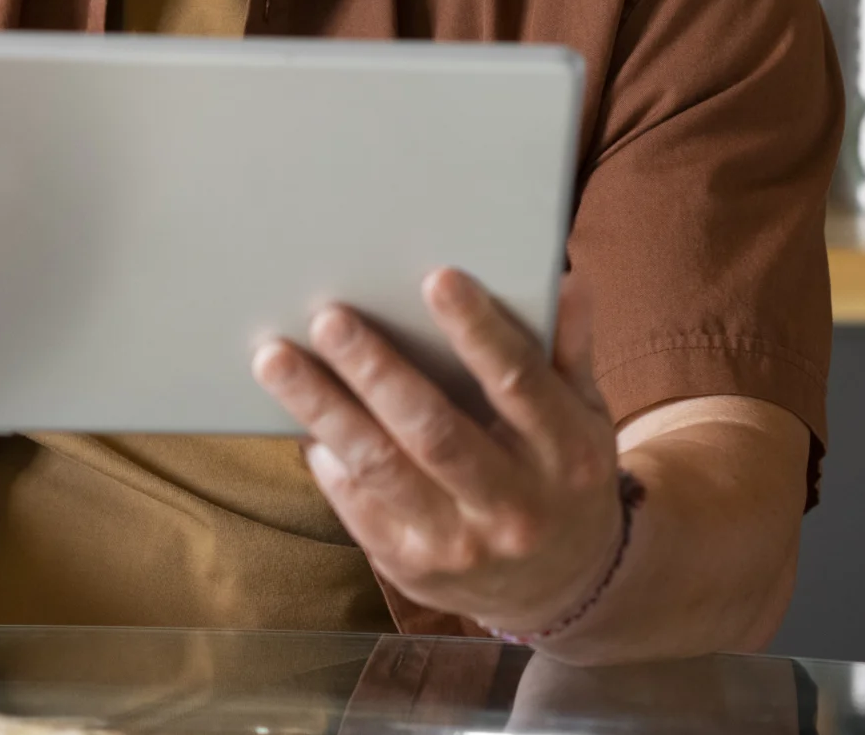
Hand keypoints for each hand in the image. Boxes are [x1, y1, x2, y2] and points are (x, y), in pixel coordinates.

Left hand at [253, 267, 624, 637]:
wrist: (558, 587)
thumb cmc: (563, 477)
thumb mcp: (587, 415)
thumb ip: (569, 350)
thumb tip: (564, 282)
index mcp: (565, 452)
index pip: (518, 383)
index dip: (478, 331)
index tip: (437, 278)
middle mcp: (514, 505)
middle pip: (434, 431)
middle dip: (376, 371)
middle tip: (330, 318)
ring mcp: (460, 545)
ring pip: (381, 469)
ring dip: (324, 410)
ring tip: (277, 360)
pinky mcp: (412, 570)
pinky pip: (359, 508)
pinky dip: (328, 461)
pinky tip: (301, 420)